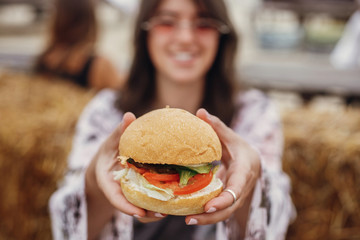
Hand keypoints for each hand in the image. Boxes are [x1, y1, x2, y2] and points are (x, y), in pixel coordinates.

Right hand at [86, 112, 165, 237]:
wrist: (107, 163)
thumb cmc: (108, 151)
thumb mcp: (111, 142)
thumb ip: (119, 132)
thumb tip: (129, 116)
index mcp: (109, 182)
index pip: (115, 198)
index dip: (126, 207)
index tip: (139, 212)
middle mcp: (119, 191)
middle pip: (131, 207)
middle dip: (145, 213)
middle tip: (162, 213)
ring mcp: (129, 194)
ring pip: (140, 208)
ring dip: (153, 212)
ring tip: (170, 210)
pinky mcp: (138, 193)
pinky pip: (147, 201)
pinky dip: (158, 202)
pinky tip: (174, 199)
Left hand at [184, 109, 260, 225]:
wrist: (253, 164)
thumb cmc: (240, 149)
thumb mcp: (231, 137)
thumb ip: (217, 127)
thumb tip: (200, 112)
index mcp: (245, 170)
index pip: (238, 187)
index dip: (225, 198)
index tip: (209, 206)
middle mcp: (242, 187)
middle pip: (230, 207)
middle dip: (212, 216)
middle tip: (190, 218)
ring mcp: (237, 197)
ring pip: (225, 213)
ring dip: (207, 219)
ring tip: (187, 219)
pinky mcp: (229, 202)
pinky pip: (219, 212)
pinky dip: (206, 215)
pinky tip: (188, 215)